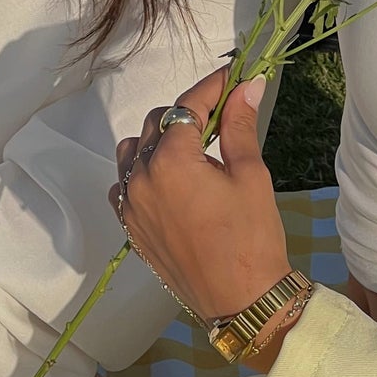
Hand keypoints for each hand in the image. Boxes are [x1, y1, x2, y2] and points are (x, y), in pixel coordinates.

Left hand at [109, 67, 289, 326]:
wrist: (241, 299)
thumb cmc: (252, 237)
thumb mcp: (250, 174)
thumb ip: (240, 124)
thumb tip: (247, 85)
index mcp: (172, 160)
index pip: (187, 107)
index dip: (212, 87)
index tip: (232, 77)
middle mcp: (141, 177)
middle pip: (158, 123)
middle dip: (188, 115)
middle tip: (221, 118)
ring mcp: (130, 204)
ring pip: (134, 151)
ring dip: (160, 141)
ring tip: (193, 151)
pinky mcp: (129, 226)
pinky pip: (124, 184)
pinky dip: (142, 173)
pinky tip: (169, 180)